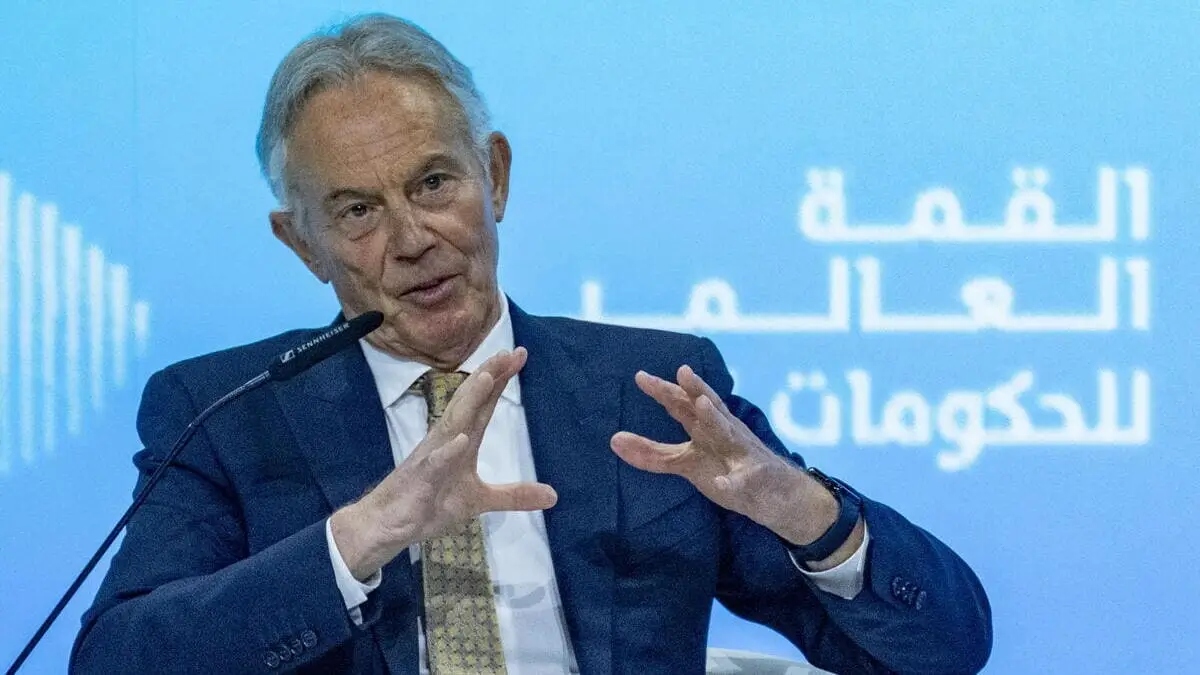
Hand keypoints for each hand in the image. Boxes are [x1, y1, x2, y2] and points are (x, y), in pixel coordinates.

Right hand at [331, 347, 557, 579]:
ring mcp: (432, 457)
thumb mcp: (480, 501)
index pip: (484, 405)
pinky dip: (447, 452)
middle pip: (470, 402)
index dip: (499, 380)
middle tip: (509, 352)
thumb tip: (553, 495)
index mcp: (461, 441)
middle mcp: (446, 440)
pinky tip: (461, 439)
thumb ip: (514, 495)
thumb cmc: (430, 504)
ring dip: (469, 399)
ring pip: (453, 423)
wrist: (388, 525)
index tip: (519, 355)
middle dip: (488, 376)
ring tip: (487, 376)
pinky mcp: (420, 480)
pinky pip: (434, 464)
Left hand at [610, 365, 843, 552]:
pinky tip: (724, 483)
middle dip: (695, 390)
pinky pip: (742, 481)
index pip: (683, 404)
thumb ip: (652, 453)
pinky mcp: (753, 480)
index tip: (640, 376)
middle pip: (708, 407)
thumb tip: (613, 440)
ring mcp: (742, 454)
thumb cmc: (726, 468)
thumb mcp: (686, 462)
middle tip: (682, 372)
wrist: (775, 496)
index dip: (664, 390)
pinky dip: (733, 481)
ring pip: (729, 432)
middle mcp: (725, 432)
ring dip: (715, 417)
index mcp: (707, 426)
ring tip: (702, 404)